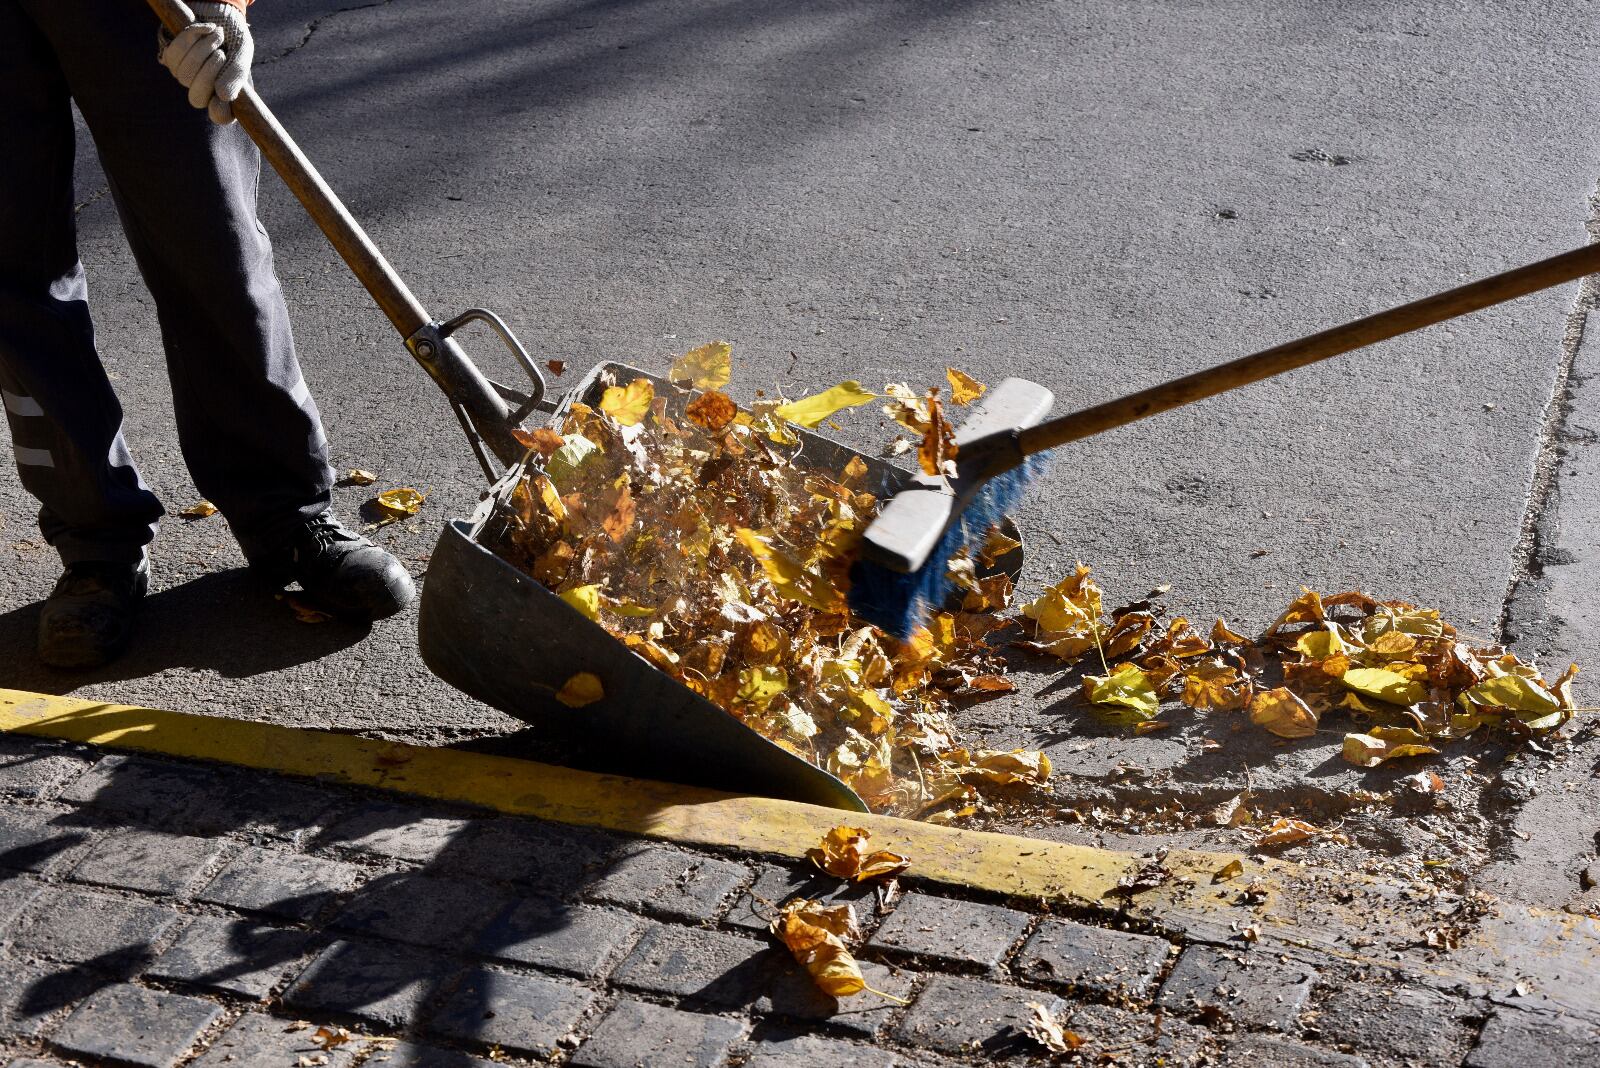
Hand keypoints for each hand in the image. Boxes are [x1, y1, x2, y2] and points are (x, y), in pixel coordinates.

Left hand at [159, 2, 253, 124]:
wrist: (217, 14)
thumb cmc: (233, 37)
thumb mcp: (241, 53)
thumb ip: (237, 74)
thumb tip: (223, 96)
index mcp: (225, 95)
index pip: (220, 115)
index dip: (220, 112)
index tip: (223, 98)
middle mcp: (202, 91)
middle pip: (196, 97)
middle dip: (209, 72)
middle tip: (222, 53)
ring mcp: (184, 76)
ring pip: (184, 74)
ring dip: (201, 50)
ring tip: (217, 34)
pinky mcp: (171, 58)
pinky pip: (175, 53)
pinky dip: (191, 37)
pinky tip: (204, 28)